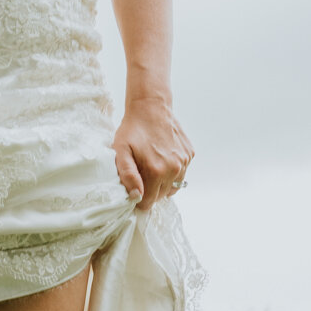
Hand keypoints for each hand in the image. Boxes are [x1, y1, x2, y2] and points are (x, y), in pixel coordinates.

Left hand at [112, 96, 193, 210]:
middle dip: (149, 191)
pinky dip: (171, 172)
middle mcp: (174, 169)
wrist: (151, 107)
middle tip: (140, 174)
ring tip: (151, 167)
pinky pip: (181, 174)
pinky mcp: (189, 155)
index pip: (148, 202)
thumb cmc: (132, 130)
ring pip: (172, 187)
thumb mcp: (120, 152)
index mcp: (156, 171)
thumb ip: (127, 176)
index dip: (138, 199)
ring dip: (162, 183)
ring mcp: (184, 162)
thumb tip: (136, 196)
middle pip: (160, 196)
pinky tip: (162, 158)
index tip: (133, 189)